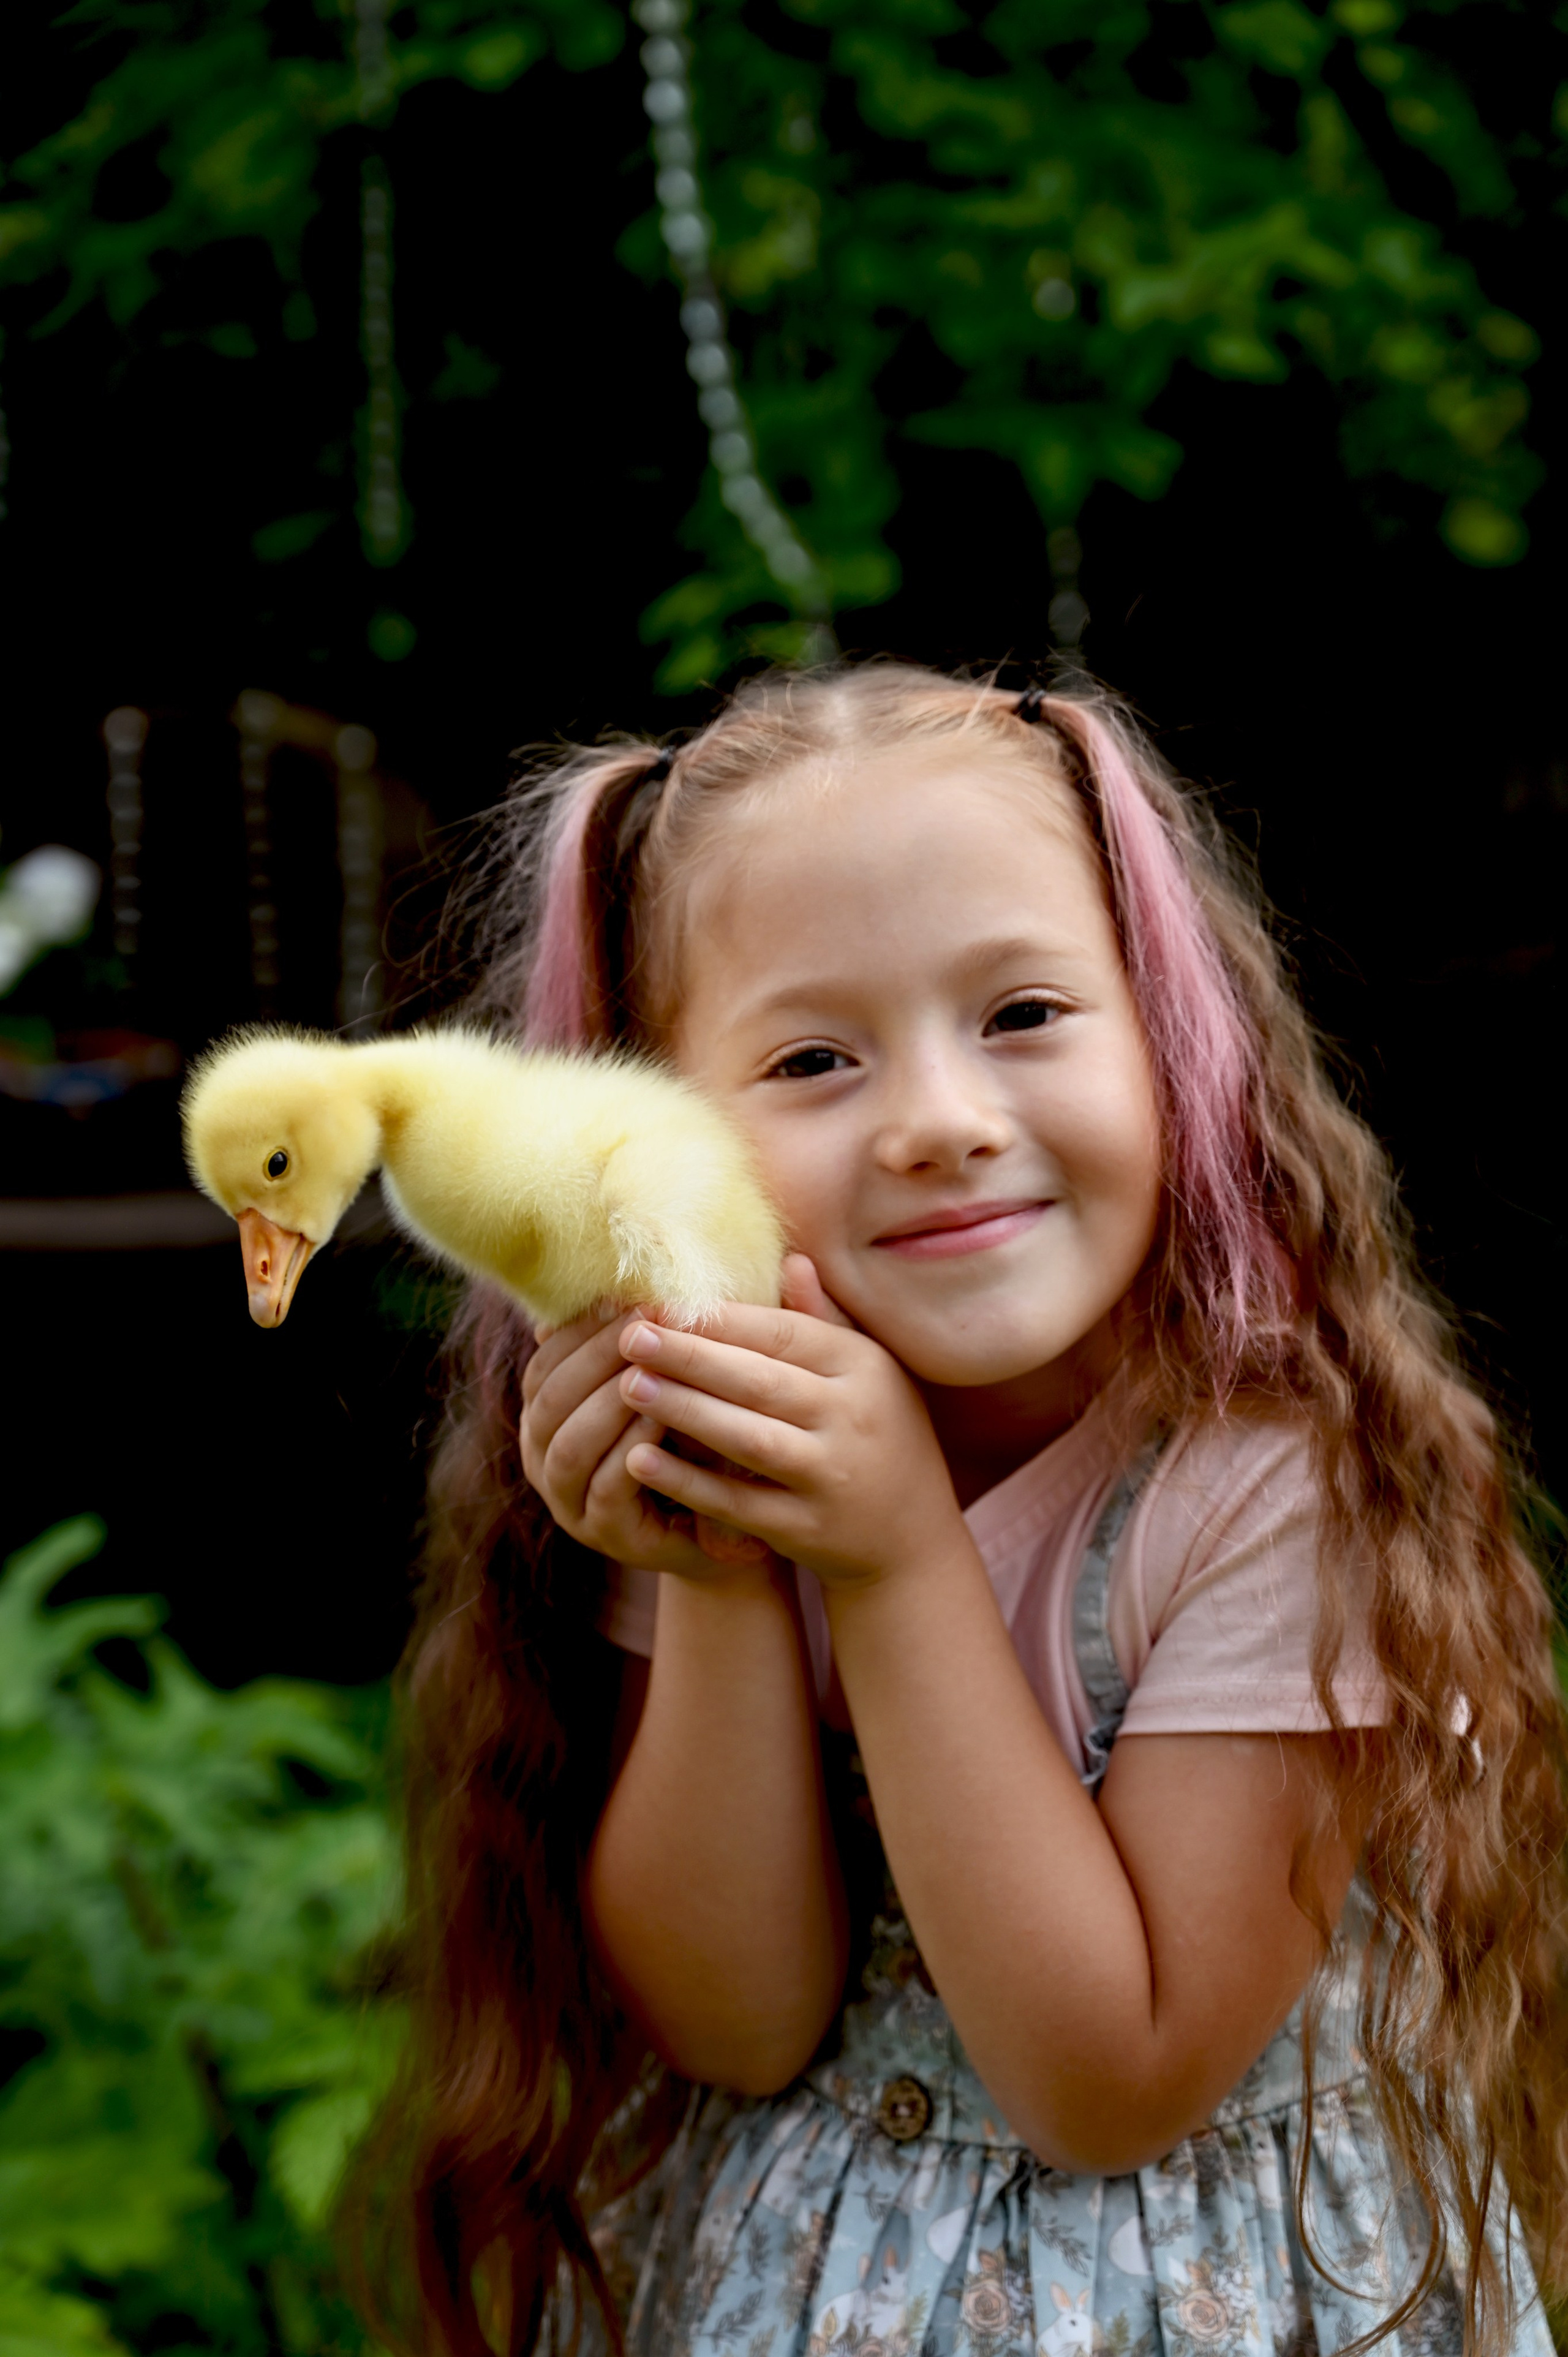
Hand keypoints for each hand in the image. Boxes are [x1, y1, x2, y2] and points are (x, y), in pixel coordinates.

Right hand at [521, 1307, 772, 1577]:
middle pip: (551, 1393)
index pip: (550, 1353)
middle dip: (597, 1355)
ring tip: (652, 1371)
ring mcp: (566, 1495)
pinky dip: (630, 1452)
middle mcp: (543, 1448)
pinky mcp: (600, 1532)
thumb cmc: (709, 1431)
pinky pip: (605, 1487)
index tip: (633, 1293)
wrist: (733, 1517)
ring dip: (609, 1401)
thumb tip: (710, 1243)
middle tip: (645, 1326)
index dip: (587, 1323)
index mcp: (551, 1402)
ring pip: (569, 1440)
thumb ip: (687, 1324)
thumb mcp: (693, 1373)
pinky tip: (663, 1422)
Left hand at [616, 1255, 968, 1591]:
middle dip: (689, 1357)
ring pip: (746, 1438)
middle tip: (630, 1336)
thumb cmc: (879, 1433)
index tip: (659, 1303)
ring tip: (628, 1386)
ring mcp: (830, 1477)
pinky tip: (639, 1458)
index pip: (782, 1333)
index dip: (718, 1319)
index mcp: (864, 1367)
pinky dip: (687, 1481)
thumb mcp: (870, 1372)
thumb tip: (791, 1260)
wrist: (912, 1536)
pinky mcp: (806, 1529)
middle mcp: (851, 1418)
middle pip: (758, 1381)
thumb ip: (824, 1321)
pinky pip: (737, 1502)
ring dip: (683, 1411)